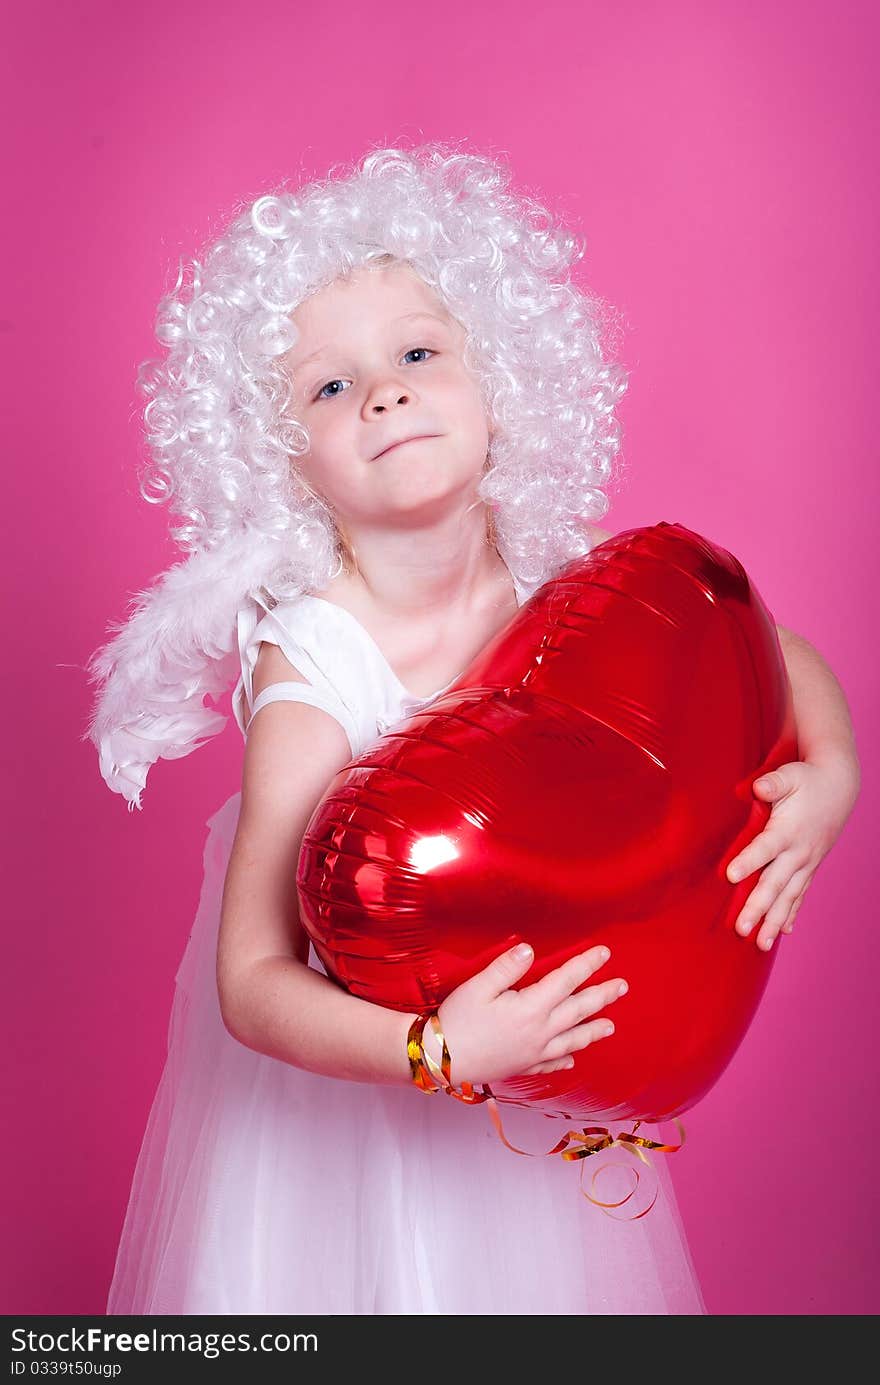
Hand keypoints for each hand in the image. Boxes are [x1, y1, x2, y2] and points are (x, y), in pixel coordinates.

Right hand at [434, 943, 627, 1087]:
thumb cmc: (458, 1020)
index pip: (567, 981)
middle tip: (622, 986)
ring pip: (572, 1040)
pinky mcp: (523, 1067)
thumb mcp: (479, 986)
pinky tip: (572, 1059)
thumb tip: (530, 948)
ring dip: (594, 1031)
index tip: (605, 953)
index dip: (587, 965)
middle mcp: (540, 1033)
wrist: (441, 1060)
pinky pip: (552, 1065)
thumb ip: (507, 967)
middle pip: (579, 1011)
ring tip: (611, 1026)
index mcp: (531, 1008)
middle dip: (602, 996)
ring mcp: (534, 1053)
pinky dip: (565, 1060)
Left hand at [725, 757, 859, 950]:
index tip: (730, 876)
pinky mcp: (809, 866)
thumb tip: (759, 787)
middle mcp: (798, 851)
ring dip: (774, 921)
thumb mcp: (789, 775)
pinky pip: (799, 894)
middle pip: (775, 883)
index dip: (748, 861)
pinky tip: (782, 931)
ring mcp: (806, 862)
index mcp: (788, 829)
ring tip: (761, 944)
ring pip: (788, 896)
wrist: (838, 786)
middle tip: (742, 929)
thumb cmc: (807, 780)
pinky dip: (791, 913)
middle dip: (758, 908)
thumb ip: (773, 783)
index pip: (765, 848)